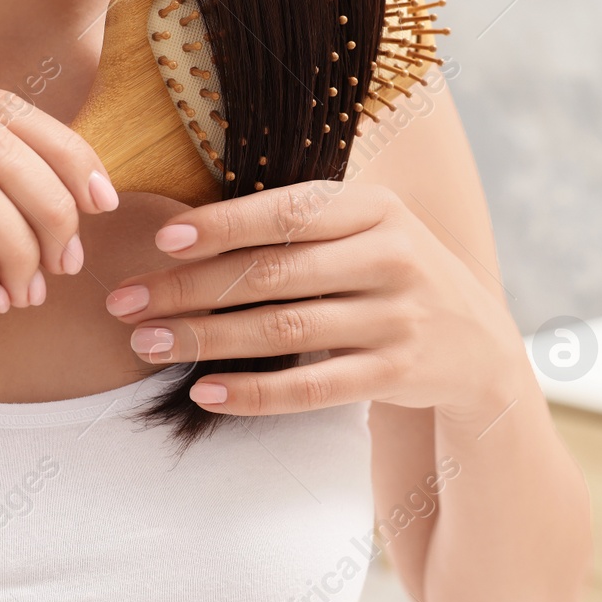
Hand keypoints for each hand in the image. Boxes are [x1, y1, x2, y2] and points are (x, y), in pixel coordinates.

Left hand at [106, 182, 527, 418]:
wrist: (476, 342)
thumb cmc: (391, 272)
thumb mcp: (367, 228)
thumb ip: (300, 222)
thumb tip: (187, 225)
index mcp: (377, 208)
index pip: (287, 214)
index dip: (222, 226)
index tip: (162, 240)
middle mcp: (391, 258)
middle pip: (272, 274)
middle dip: (189, 289)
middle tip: (126, 301)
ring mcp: (396, 318)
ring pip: (284, 331)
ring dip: (206, 339)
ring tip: (147, 344)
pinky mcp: (395, 374)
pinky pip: (312, 388)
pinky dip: (255, 393)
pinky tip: (205, 392)